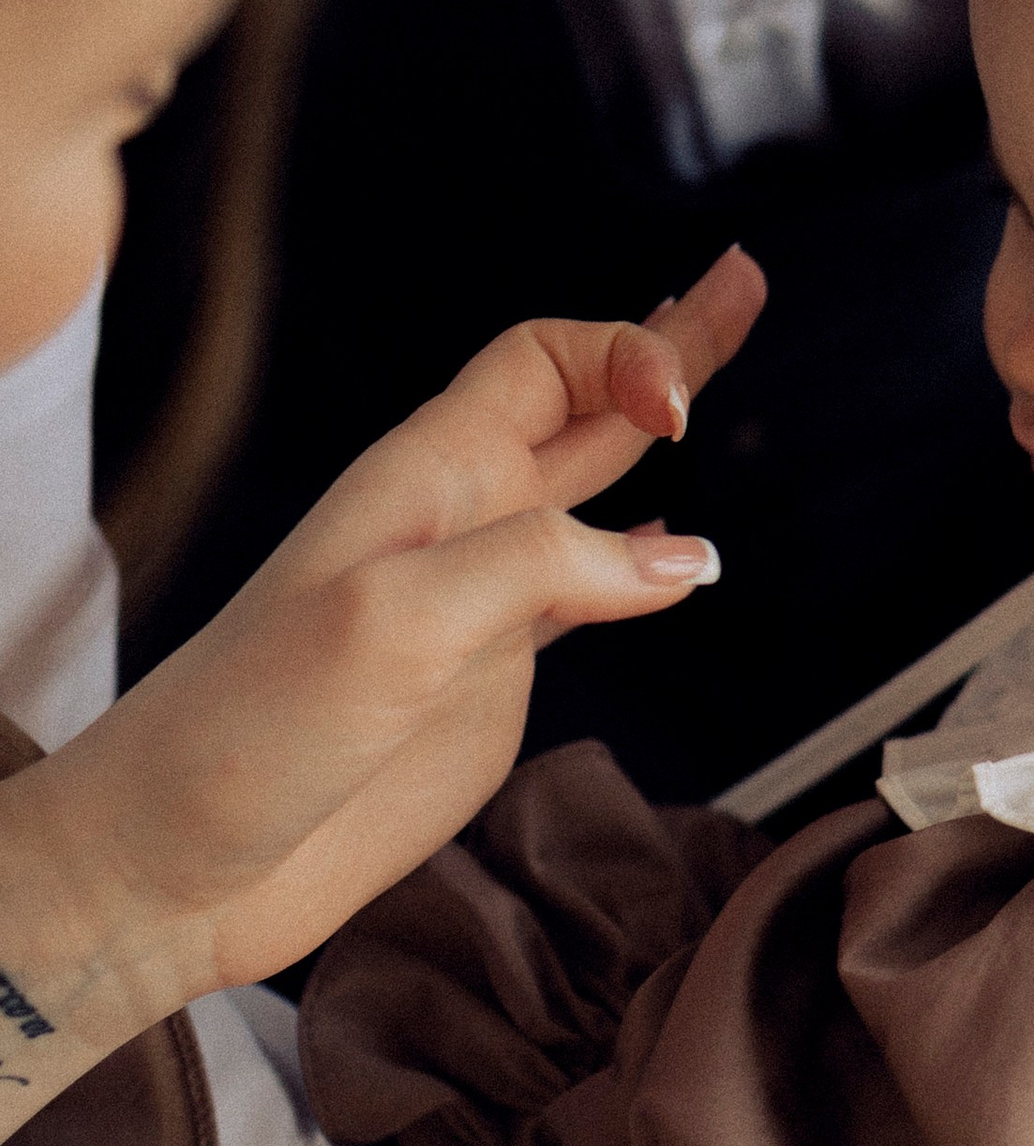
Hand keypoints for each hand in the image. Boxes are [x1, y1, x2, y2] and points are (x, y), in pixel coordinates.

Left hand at [0, 250, 763, 1115]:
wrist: (179, 861)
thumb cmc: (242, 732)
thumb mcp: (391, 622)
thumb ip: (539, 571)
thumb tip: (679, 560)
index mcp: (424, 480)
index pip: (544, 364)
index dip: (623, 359)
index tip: (678, 412)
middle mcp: (457, 527)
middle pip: (579, 404)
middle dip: (667, 346)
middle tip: (742, 284)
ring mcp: (478, 604)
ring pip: (590, 494)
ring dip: (654, 441)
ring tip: (708, 392)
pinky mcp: (490, 681)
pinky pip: (583, 599)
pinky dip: (642, 567)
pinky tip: (673, 560)